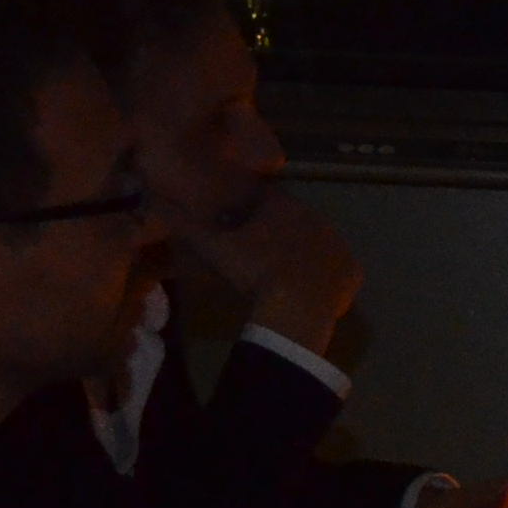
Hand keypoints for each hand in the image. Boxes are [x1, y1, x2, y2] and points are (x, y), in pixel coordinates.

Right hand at [190, 187, 362, 356]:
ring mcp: (339, 245)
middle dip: (279, 233)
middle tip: (260, 256)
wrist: (294, 308)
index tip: (241, 229)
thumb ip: (183, 223)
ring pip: (317, 245)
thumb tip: (155, 203)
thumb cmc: (252, 271)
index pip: (268, 200)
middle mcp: (318, 218)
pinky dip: (324, 280)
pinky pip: (336, 272)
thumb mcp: (211, 246)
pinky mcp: (352, 273)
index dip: (252, 213)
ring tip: (282, 277)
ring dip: (302, 255)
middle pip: (294, 221)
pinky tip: (307, 293)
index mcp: (285, 206)